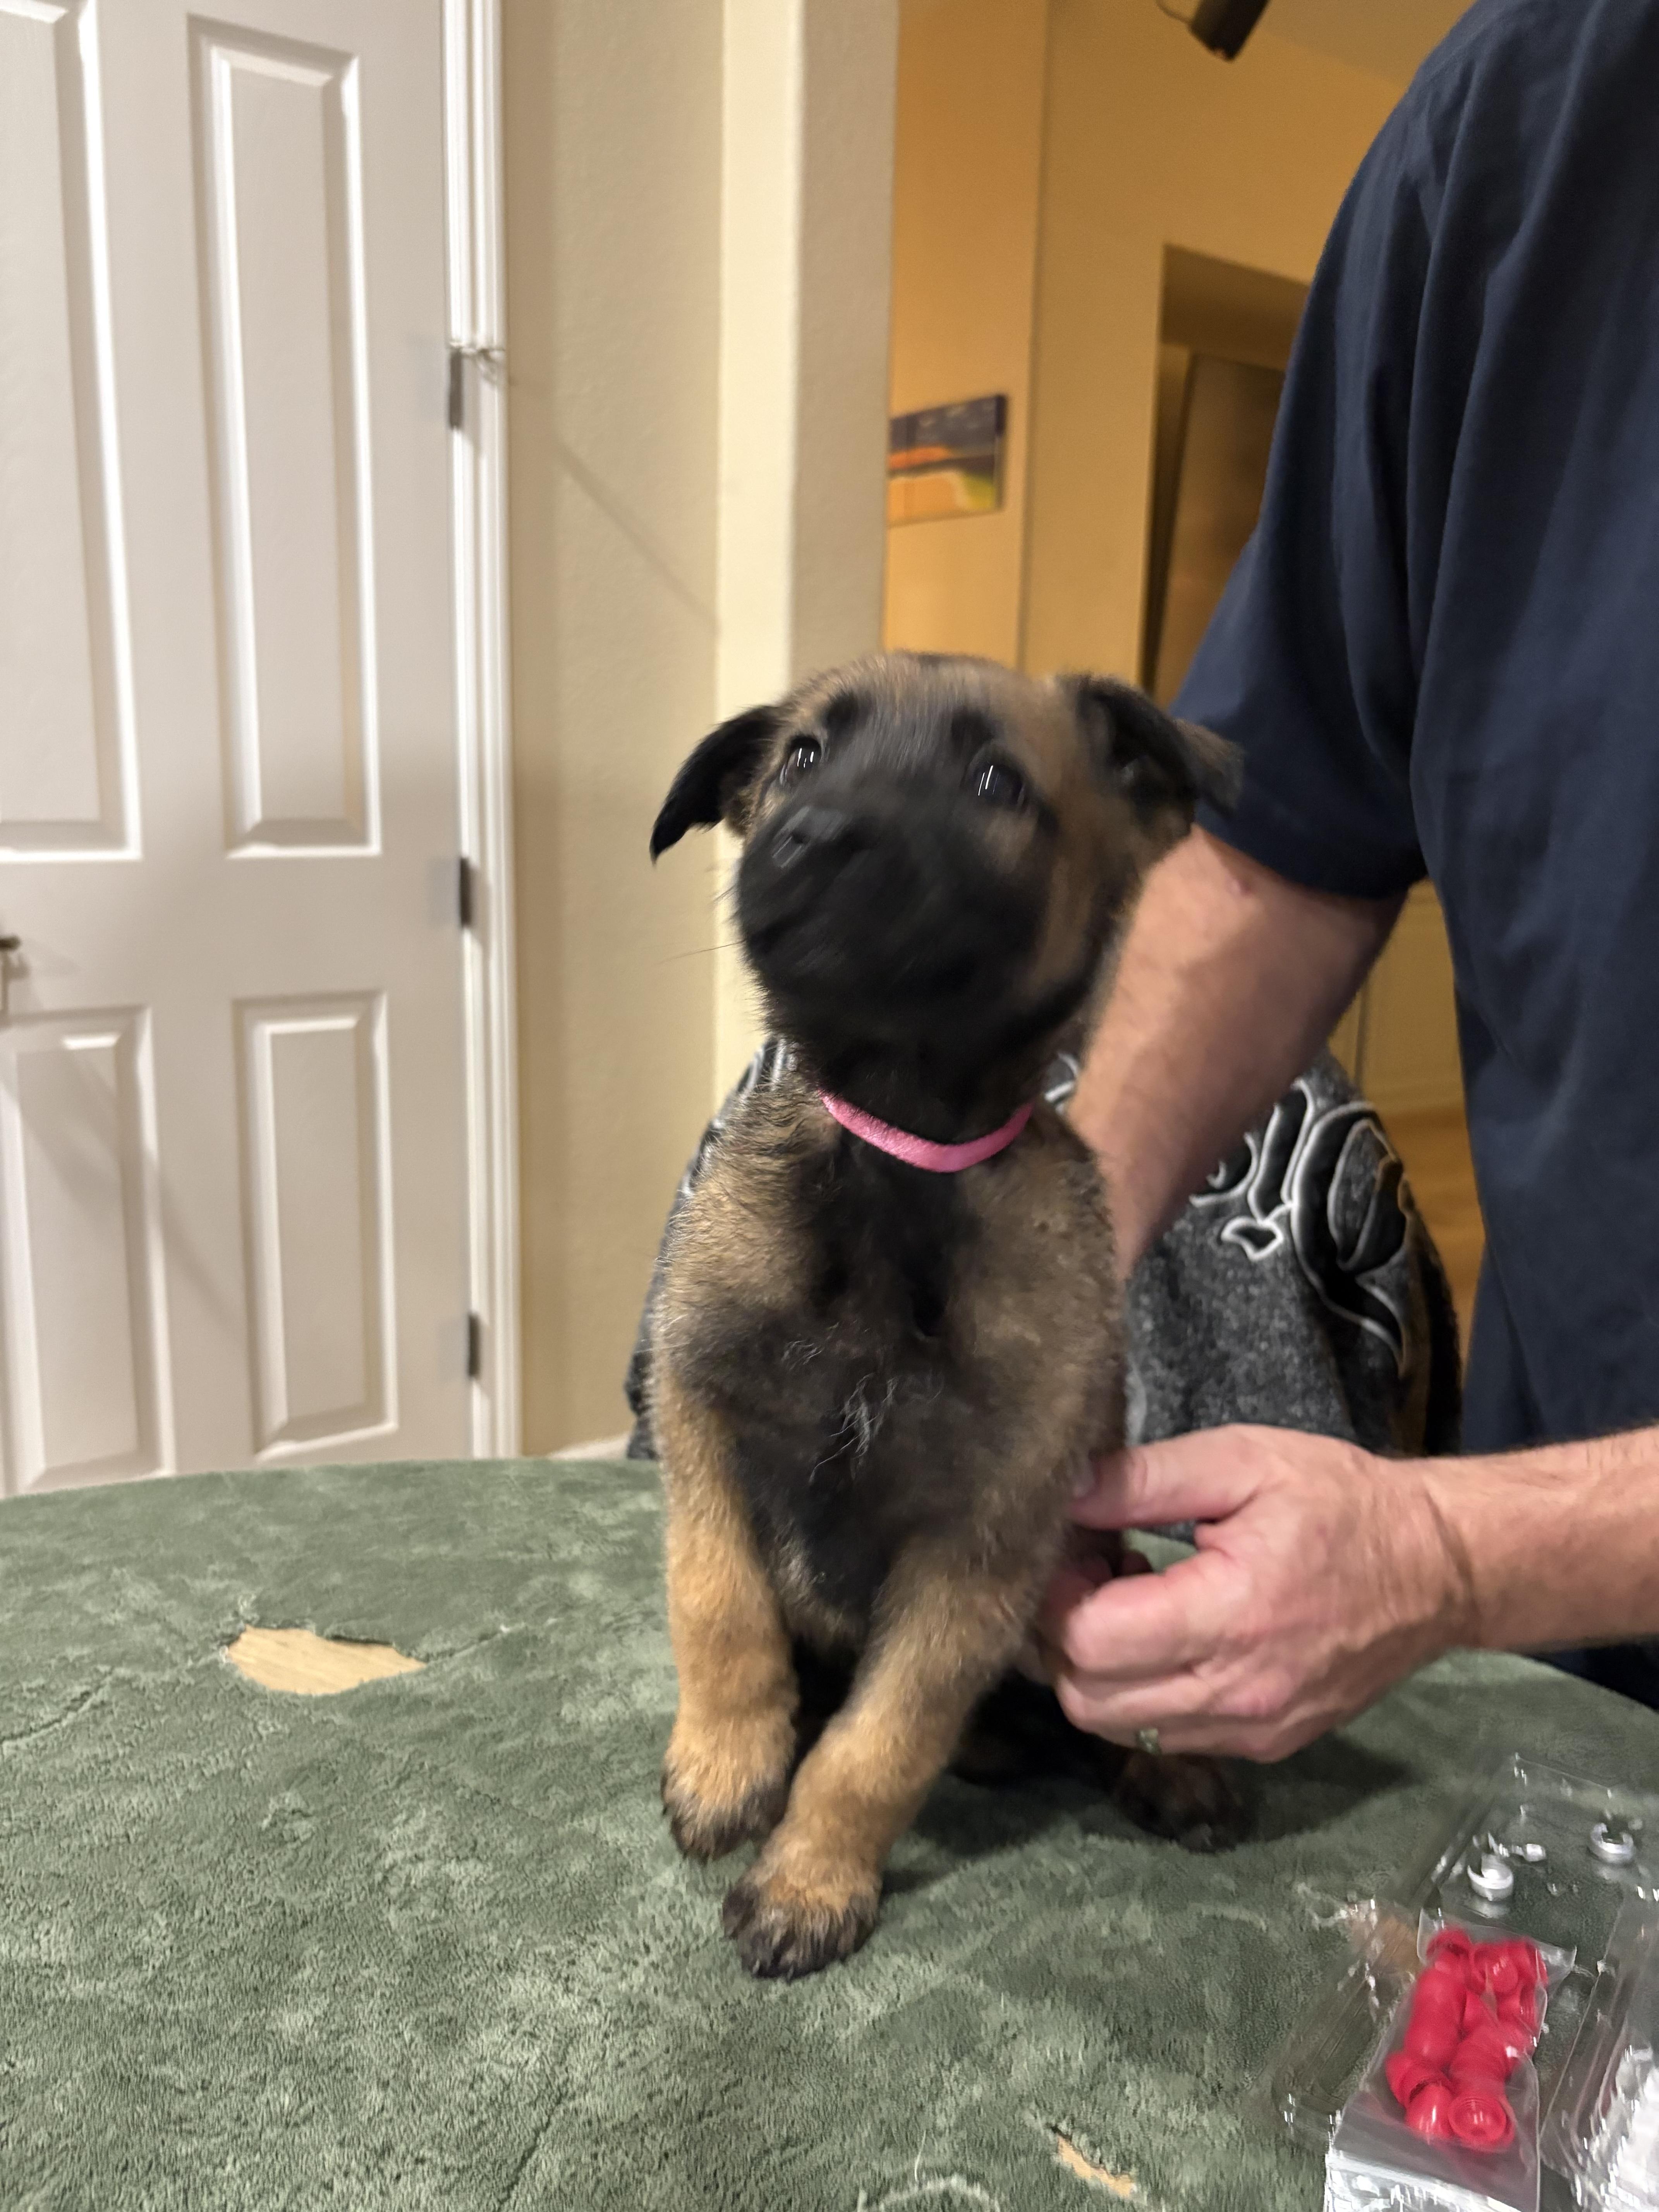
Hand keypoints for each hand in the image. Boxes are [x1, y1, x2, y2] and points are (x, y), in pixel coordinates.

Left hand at [1039, 1426, 1473, 1760]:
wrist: (1438, 1569)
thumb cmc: (1341, 1502)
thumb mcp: (1243, 1459)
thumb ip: (1144, 1478)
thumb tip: (1062, 1491)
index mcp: (1231, 1615)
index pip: (1088, 1640)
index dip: (1057, 1593)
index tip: (1076, 1548)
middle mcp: (1237, 1692)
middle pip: (1086, 1696)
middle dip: (1063, 1634)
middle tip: (1093, 1573)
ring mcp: (1251, 1729)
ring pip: (1114, 1725)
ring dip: (1096, 1667)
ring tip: (1130, 1600)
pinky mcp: (1263, 1744)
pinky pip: (1163, 1735)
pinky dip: (1139, 1692)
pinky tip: (1167, 1632)